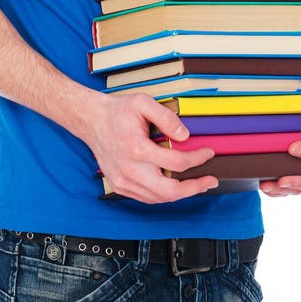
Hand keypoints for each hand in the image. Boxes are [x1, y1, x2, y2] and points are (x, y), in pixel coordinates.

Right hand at [85, 91, 218, 203]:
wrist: (90, 120)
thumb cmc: (116, 111)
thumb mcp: (142, 102)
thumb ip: (166, 117)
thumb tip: (184, 136)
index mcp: (137, 149)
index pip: (177, 162)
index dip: (197, 159)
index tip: (207, 153)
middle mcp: (130, 169)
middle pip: (170, 191)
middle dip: (194, 188)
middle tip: (209, 181)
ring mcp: (123, 181)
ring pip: (159, 199)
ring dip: (180, 193)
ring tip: (195, 185)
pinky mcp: (120, 186)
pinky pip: (146, 198)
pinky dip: (163, 195)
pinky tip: (172, 186)